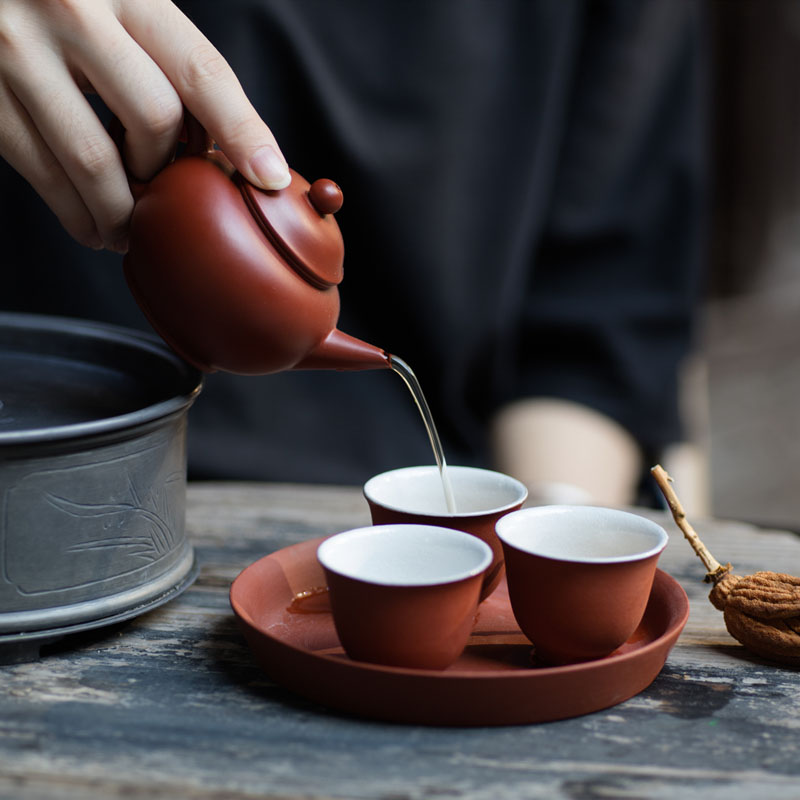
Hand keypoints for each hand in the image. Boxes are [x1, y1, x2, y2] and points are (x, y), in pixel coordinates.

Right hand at [0, 0, 289, 252]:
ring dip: (125, 213)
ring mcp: (18, 52)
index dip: (242, 131)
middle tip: (167, 192)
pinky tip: (95, 228)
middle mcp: (71, 12)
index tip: (270, 177)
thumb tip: (229, 147)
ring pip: (96, 161)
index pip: (201, 71)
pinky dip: (78, 215)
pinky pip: (43, 174)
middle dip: (168, 170)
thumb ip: (167, 61)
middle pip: (154, 119)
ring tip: (133, 232)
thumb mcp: (121, 5)